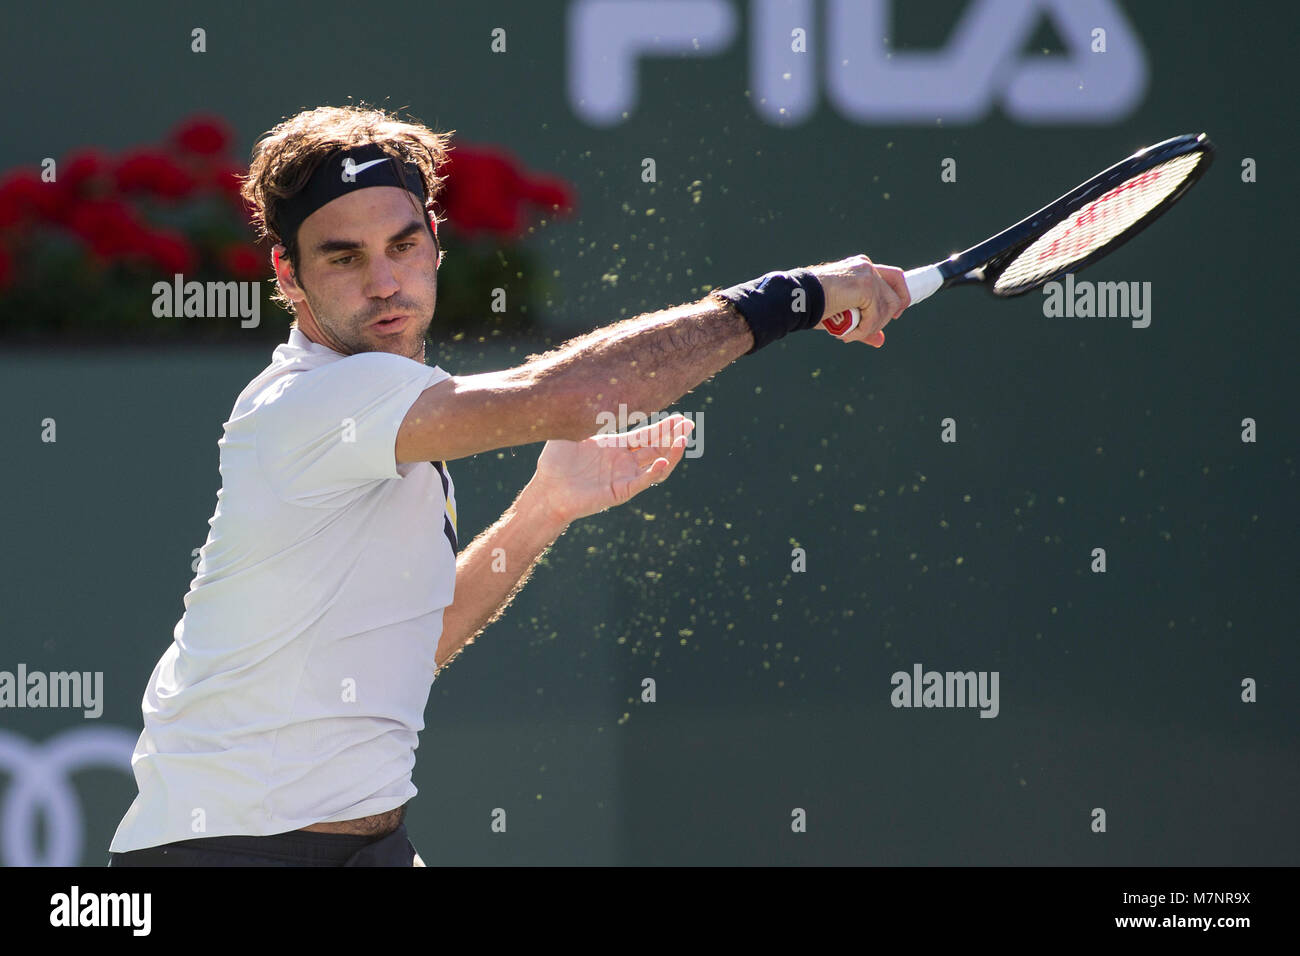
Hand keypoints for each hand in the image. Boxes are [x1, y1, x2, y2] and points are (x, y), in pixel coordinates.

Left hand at [524, 414, 693, 524]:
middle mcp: (623, 461)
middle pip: (657, 448)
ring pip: (656, 465)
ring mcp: (623, 477)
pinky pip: (642, 482)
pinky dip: (654, 473)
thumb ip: (588, 415)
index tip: (679, 417)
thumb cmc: (555, 461)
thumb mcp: (572, 430)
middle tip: (689, 425)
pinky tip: (663, 461)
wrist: (546, 489)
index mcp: (615, 445)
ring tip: (683, 441)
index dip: (664, 427)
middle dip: (674, 436)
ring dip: (671, 454)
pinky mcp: (619, 491)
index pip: (646, 435)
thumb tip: (598, 389)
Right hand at [809, 253, 910, 347]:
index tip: (894, 315)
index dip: (901, 297)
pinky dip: (862, 330)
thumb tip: (880, 341)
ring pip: (887, 308)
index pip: (895, 278)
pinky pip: (875, 315)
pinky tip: (845, 333)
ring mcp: (867, 275)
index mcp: (862, 268)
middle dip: (886, 317)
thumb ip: (865, 325)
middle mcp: (867, 267)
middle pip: (897, 293)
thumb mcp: (844, 316)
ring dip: (870, 327)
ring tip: (848, 334)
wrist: (798, 299)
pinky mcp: (865, 287)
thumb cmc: (814, 306)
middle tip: (867, 329)